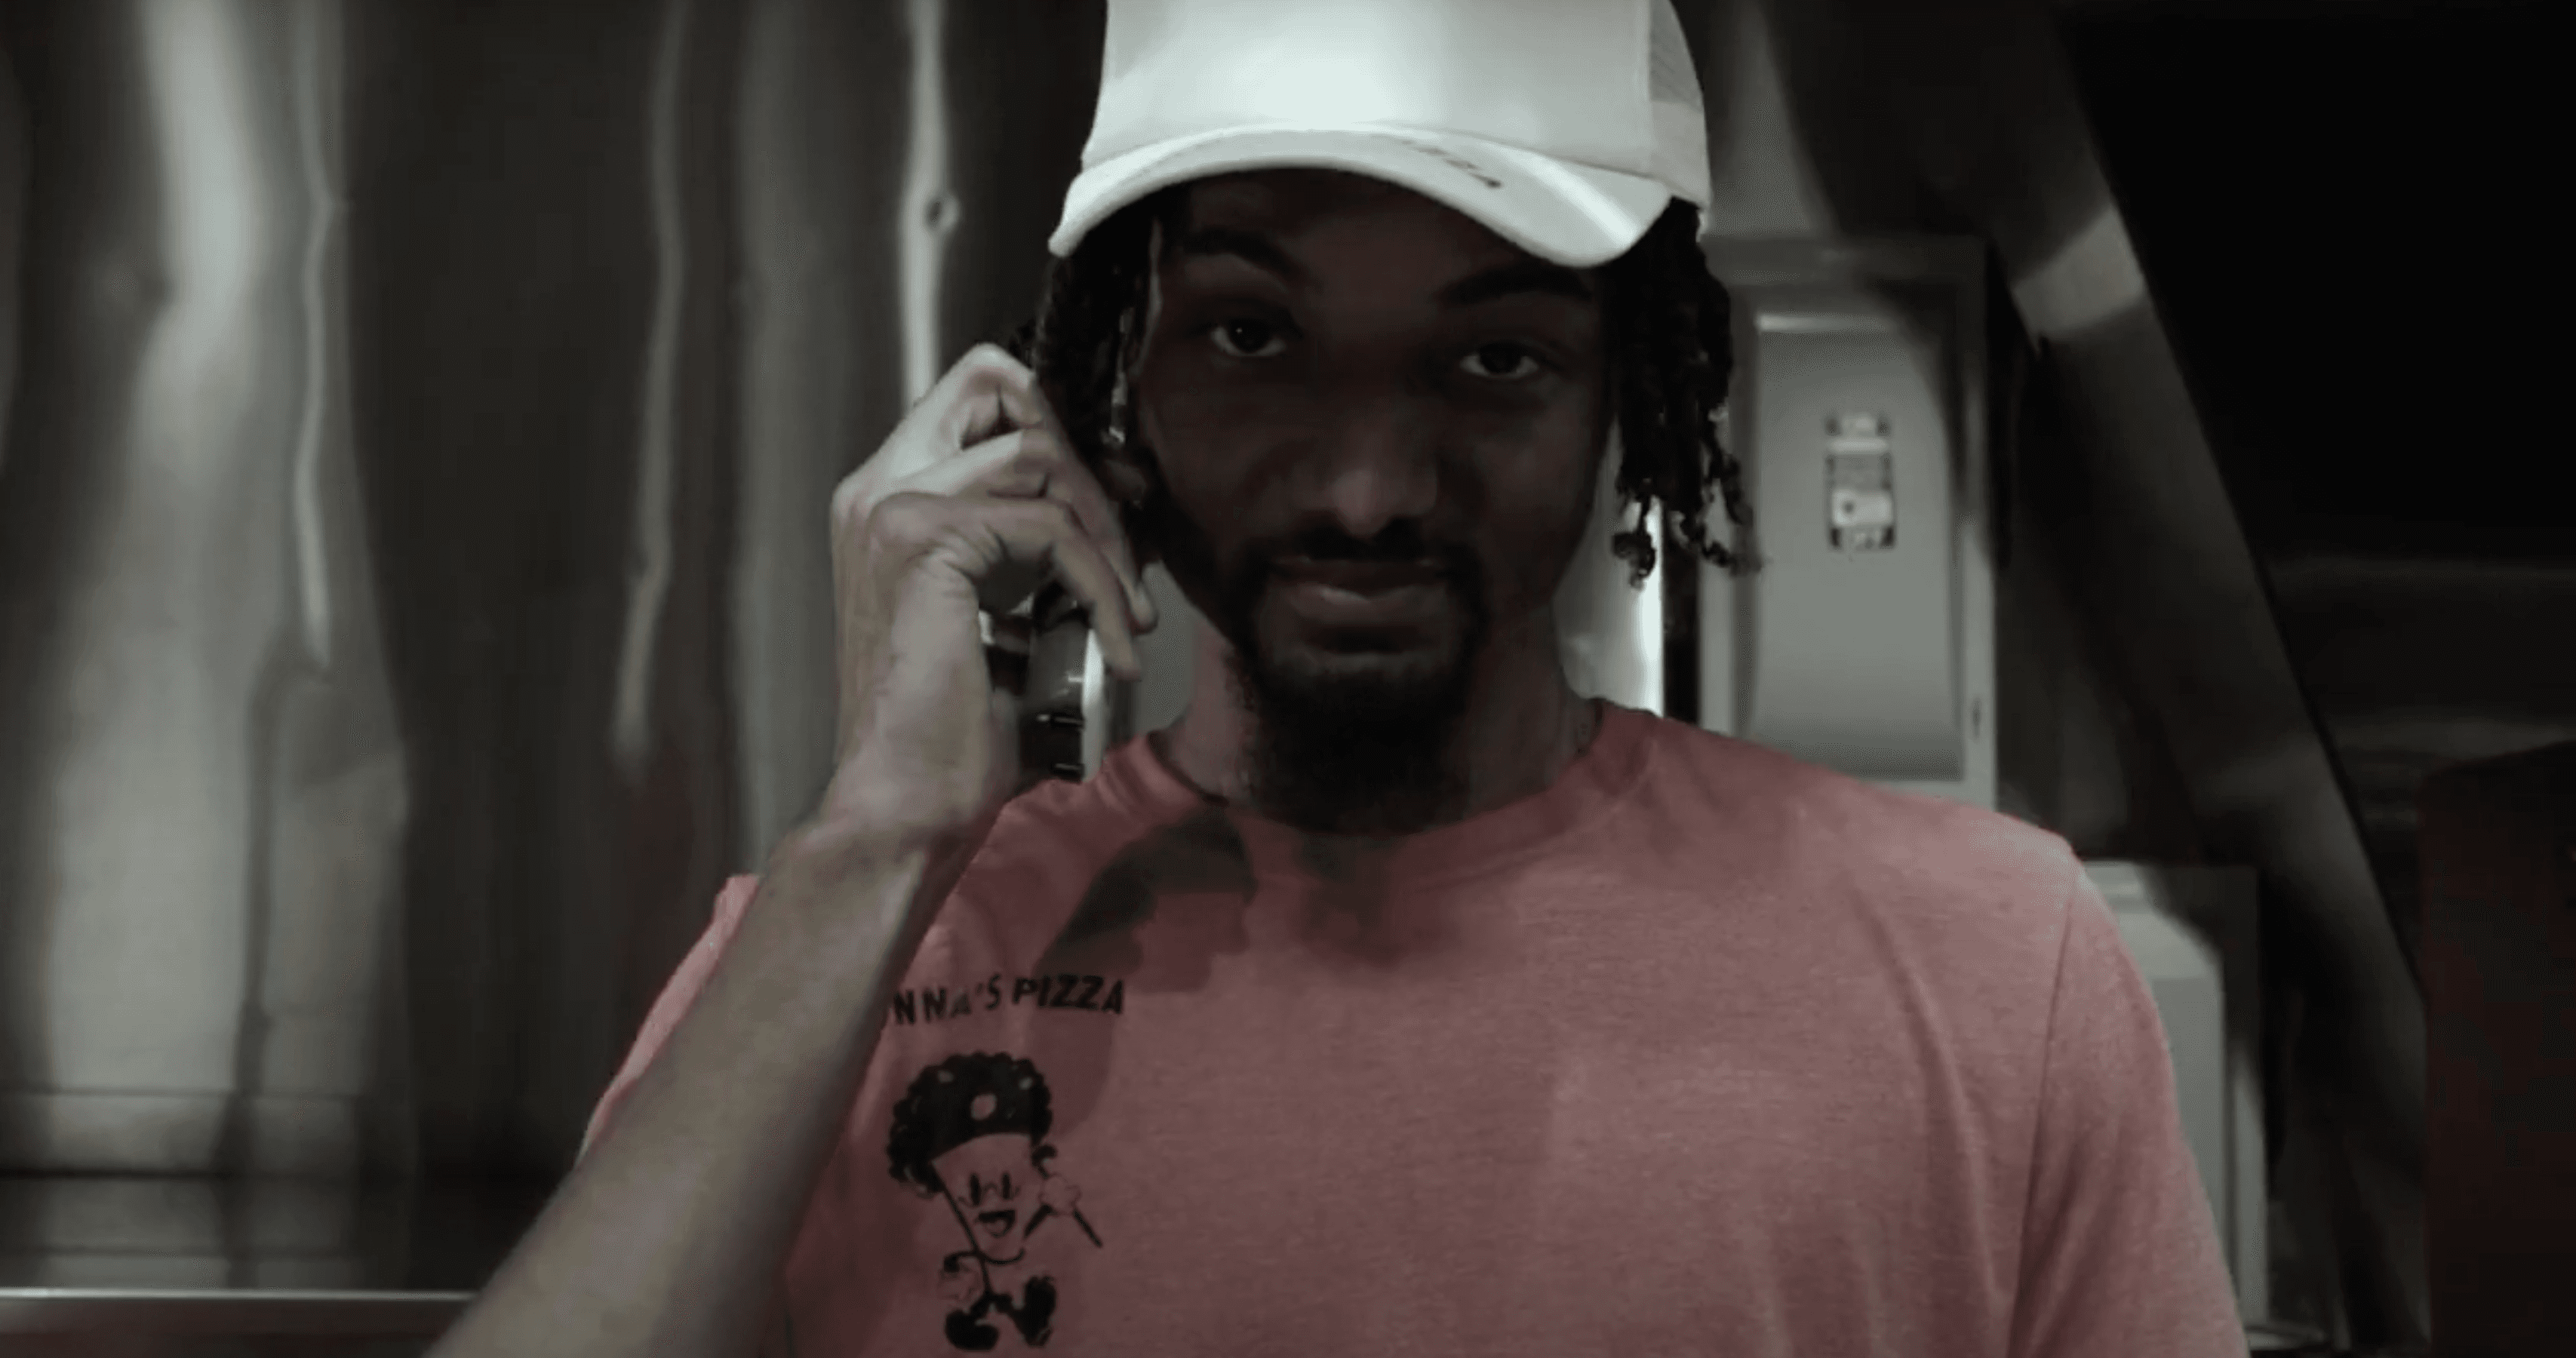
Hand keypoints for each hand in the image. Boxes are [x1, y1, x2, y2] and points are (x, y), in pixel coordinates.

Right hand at [808, 343, 1157, 859]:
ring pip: (1040, 457)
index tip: (1112, 515)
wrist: (907, 805)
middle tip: (1124, 552)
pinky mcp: (926, 539)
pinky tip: (1116, 647)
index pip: (976, 397)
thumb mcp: (1007, 619)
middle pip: (997, 382)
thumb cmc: (952, 735)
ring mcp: (894, 507)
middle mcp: (877, 490)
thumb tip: (1119, 511)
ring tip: (1126, 618)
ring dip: (1105, 538)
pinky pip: (1051, 529)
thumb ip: (1036, 553)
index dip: (1057, 432)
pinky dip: (1101, 586)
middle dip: (1082, 461)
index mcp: (886, 504)